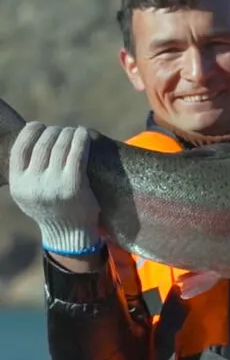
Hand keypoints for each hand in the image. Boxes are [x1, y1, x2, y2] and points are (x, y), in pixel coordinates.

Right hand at [8, 122, 100, 255]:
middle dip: (53, 131)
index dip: (30, 131)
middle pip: (42, 144)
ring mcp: (53, 184)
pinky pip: (77, 153)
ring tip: (73, 132)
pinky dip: (80, 139)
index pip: (19, 148)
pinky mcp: (74, 184)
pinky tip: (83, 133)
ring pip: (60, 145)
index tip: (39, 126)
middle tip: (62, 130)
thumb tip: (32, 138)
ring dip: (68, 133)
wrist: (70, 234)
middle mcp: (33, 184)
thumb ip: (25, 172)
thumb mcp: (28, 194)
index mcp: (17, 185)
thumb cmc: (51, 209)